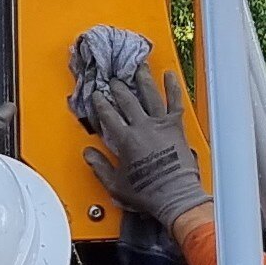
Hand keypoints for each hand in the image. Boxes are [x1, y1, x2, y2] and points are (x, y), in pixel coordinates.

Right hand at [68, 25, 209, 223]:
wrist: (175, 197)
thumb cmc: (147, 194)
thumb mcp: (115, 185)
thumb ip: (100, 167)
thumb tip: (89, 154)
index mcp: (125, 140)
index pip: (108, 115)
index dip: (101, 104)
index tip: (97, 96)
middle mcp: (142, 127)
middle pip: (127, 101)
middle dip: (118, 88)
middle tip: (114, 79)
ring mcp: (161, 125)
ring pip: (150, 95)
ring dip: (142, 79)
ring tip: (138, 67)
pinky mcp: (176, 127)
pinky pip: (175, 102)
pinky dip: (173, 87)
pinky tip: (170, 75)